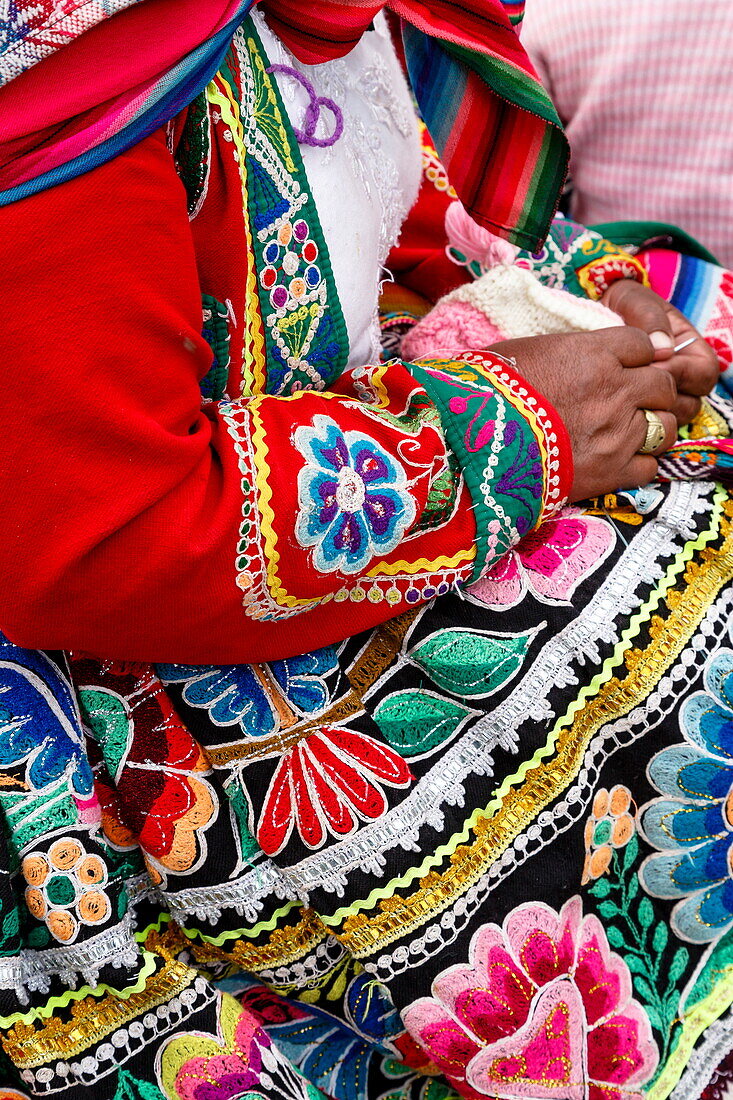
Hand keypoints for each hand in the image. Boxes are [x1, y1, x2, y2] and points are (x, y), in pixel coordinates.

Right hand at [489, 328, 677, 501]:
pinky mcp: (611, 472)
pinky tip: (618, 461)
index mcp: (593, 354)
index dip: (638, 354)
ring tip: (629, 432)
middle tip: (632, 399)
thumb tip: (576, 354)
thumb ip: (565, 350)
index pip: (642, 345)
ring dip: (653, 427)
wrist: (470, 446)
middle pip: (662, 383)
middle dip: (652, 389)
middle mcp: (614, 390)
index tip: (626, 364)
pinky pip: (651, 466)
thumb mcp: (523, 352)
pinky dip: (640, 464)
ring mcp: (617, 433)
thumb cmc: (486, 393)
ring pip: (665, 425)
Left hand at [601, 280, 718, 425]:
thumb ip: (649, 316)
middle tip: (632, 389)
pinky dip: (631, 426)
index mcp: (688, 348)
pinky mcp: (636, 412)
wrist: (584, 320)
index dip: (682, 373)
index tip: (651, 367)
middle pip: (690, 404)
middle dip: (664, 399)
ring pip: (669, 421)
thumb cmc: (615, 305)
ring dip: (648, 415)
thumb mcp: (632, 300)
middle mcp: (679, 377)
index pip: (704, 373)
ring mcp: (658, 397)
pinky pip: (644, 429)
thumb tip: (664, 347)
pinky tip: (610, 413)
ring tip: (620, 401)